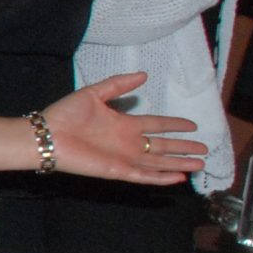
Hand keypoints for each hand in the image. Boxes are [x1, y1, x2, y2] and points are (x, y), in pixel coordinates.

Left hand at [46, 74, 205, 184]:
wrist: (47, 135)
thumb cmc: (66, 114)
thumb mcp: (94, 93)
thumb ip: (118, 85)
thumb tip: (143, 75)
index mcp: (124, 124)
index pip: (157, 124)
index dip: (175, 125)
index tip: (192, 126)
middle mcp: (128, 142)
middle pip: (163, 146)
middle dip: (183, 148)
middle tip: (204, 149)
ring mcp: (124, 157)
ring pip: (158, 162)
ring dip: (178, 163)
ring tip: (199, 164)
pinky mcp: (117, 170)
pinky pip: (143, 176)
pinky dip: (160, 177)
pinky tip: (177, 177)